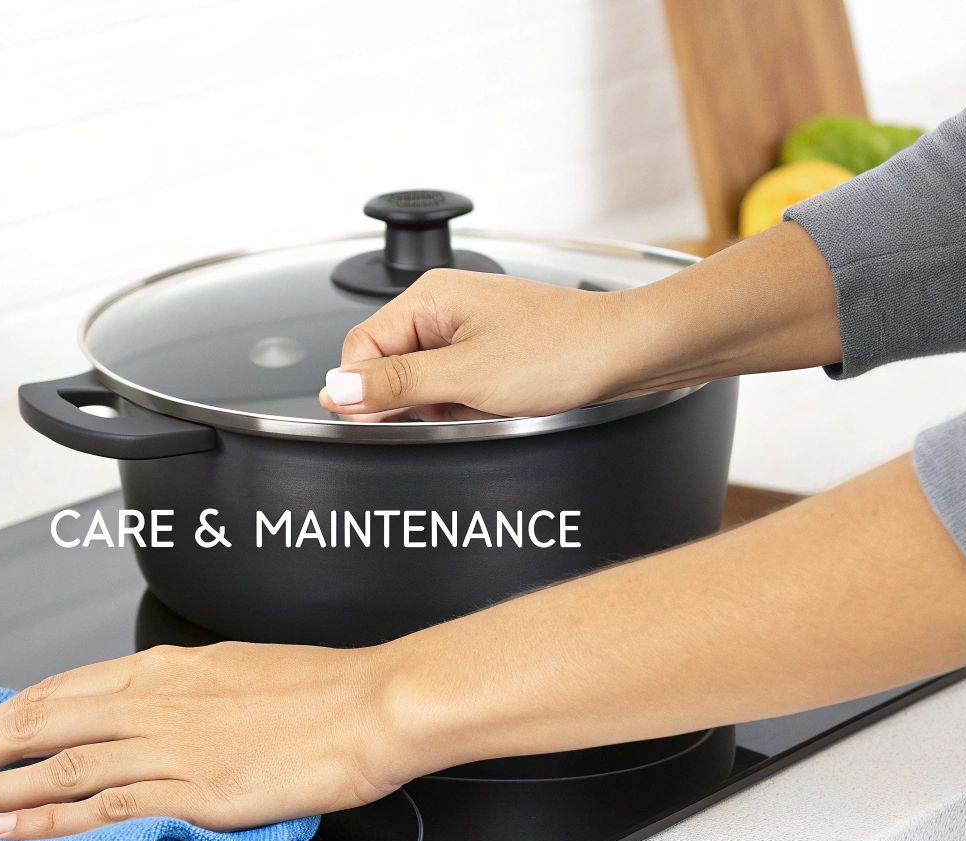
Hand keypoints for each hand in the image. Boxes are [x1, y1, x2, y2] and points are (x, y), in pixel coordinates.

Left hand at [0, 642, 418, 837]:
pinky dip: (46, 814)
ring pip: (56, 763)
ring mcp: (168, 745)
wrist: (370, 704)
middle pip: (37, 720)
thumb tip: (138, 713)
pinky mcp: (191, 789)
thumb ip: (176, 695)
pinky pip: (102, 804)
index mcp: (160, 668)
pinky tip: (9, 824)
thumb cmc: (316, 688)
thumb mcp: (229, 672)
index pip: (54, 691)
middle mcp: (152, 700)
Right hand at [317, 222, 844, 420]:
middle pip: (388, 363)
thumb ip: (394, 383)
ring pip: (422, 378)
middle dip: (408, 398)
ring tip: (479, 406)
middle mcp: (444, 305)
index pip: (360, 347)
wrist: (627, 351)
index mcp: (429, 297)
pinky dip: (465, 402)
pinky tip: (491, 407)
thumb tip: (338, 388)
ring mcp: (469, 326)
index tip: (379, 418)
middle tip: (446, 410)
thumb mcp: (465, 377)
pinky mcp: (490, 348)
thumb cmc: (562, 351)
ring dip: (439, 404)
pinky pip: (454, 382)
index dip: (363, 390)